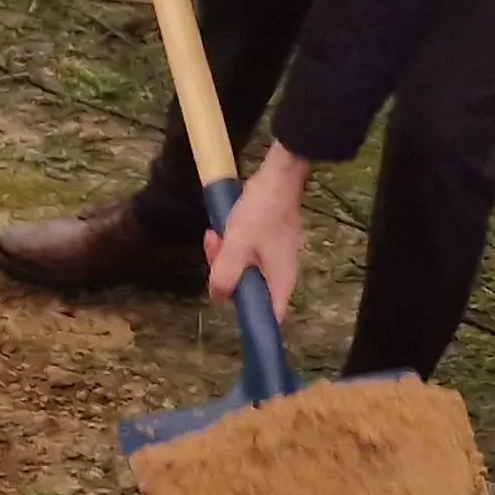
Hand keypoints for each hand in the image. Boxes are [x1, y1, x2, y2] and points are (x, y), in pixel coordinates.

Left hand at [206, 145, 309, 320]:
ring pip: (244, 271)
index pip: (269, 317)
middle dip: (226, 275)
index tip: (227, 301)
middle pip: (250, 291)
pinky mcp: (269, 242)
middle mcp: (280, 274)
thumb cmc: (262, 211)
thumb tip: (218, 297)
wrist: (278, 175)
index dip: (249, 318)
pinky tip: (220, 230)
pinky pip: (246, 255)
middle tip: (215, 250)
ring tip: (214, 235)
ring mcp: (275, 257)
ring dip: (224, 257)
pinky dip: (232, 246)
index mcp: (280, 281)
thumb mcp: (237, 244)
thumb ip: (225, 275)